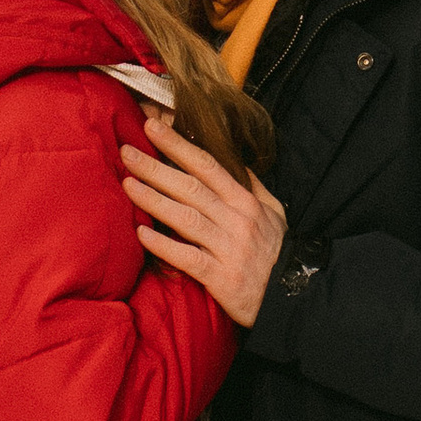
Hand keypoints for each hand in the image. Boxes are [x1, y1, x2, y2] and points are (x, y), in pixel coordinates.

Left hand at [123, 113, 288, 327]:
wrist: (293, 295)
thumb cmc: (278, 252)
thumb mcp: (274, 212)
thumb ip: (252, 186)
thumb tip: (234, 161)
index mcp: (246, 202)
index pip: (207, 166)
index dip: (178, 145)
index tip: (152, 126)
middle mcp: (237, 221)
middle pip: (190, 188)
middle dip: (156, 168)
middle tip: (127, 152)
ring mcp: (229, 249)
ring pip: (186, 219)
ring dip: (154, 200)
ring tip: (127, 184)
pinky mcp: (222, 278)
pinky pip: (188, 258)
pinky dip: (164, 246)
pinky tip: (142, 234)